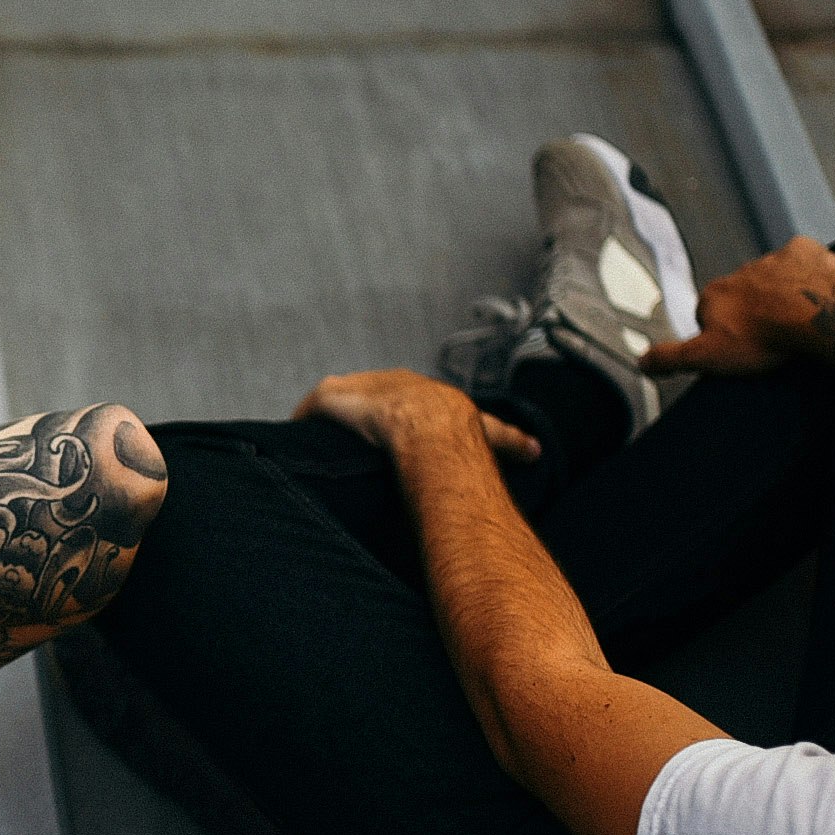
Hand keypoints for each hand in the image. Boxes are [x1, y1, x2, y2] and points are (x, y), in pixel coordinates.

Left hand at [294, 368, 539, 460]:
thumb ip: (512, 439)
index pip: (415, 397)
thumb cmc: (462, 438)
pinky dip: (306, 418)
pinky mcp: (335, 399)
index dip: (404, 409)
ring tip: (317, 435)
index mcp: (427, 391)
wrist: (434, 429)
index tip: (394, 424)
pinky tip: (297, 431)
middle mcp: (395, 384)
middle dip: (364, 408)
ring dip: (331, 414)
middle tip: (353, 429)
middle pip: (374, 394)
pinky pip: (315, 406)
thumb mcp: (494, 433)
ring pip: (342, 398)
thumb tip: (537, 451)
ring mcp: (363, 389)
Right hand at [639, 235, 834, 377]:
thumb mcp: (707, 357)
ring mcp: (775, 260)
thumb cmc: (767, 336)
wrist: (817, 316)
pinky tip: (814, 294)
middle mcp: (741, 272)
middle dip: (753, 311)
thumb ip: (671, 357)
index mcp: (715, 294)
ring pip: (774, 277)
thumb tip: (642, 362)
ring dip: (781, 294)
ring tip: (795, 321)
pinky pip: (806, 260)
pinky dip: (810, 274)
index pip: (708, 313)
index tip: (737, 349)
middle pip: (742, 294)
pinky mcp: (808, 253)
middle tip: (769, 338)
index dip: (722, 334)